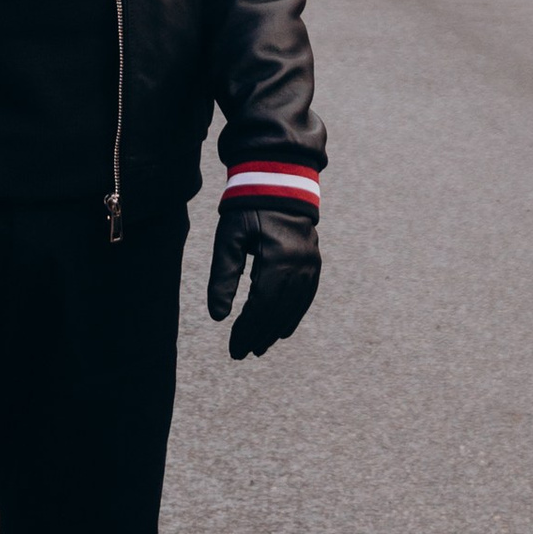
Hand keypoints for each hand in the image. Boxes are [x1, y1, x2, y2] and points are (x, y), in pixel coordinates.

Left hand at [205, 203, 318, 361]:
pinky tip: (282, 330)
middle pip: (279, 311)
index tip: (233, 348)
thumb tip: (218, 317)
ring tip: (259, 347)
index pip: (261, 307)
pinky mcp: (314, 262)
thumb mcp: (229, 239)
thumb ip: (223, 277)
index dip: (247, 330)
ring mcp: (311, 264)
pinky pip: (306, 296)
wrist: (278, 180)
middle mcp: (300, 265)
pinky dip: (294, 315)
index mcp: (278, 259)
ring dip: (277, 330)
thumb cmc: (247, 208)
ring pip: (294, 307)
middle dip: (260, 335)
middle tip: (242, 353)